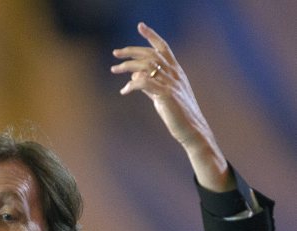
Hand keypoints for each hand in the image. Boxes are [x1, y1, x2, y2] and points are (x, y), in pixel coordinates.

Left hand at [110, 22, 233, 191]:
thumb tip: (134, 78)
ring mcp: (171, 84)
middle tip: (115, 53)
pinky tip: (124, 90)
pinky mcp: (166, 96)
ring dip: (127, 66)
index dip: (152, 36)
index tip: (140, 26)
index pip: (164, 48)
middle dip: (132, 50)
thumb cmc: (177, 114)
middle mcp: (175, 74)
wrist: (191, 130)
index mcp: (176, 72)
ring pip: (146, 67)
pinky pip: (145, 83)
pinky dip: (132, 85)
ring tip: (114, 69)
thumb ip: (149, 85)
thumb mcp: (161, 96)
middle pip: (151, 54)